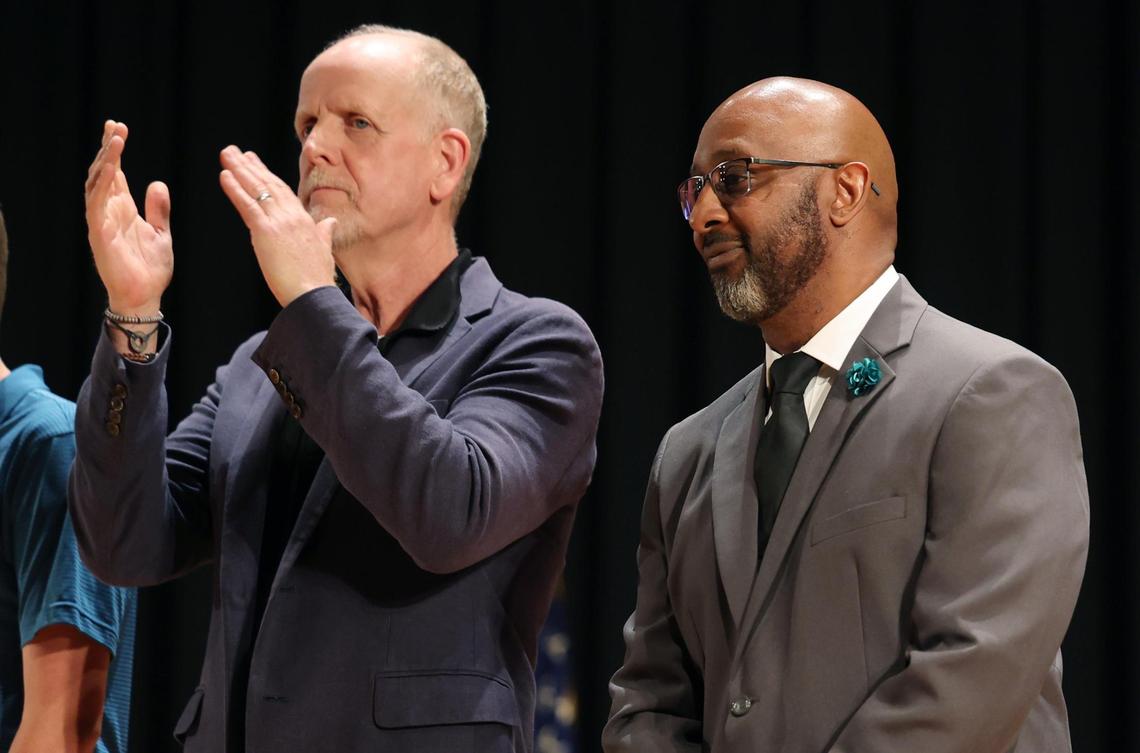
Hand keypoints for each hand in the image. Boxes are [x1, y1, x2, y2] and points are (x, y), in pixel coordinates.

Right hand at [84, 120, 172, 315]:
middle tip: (115, 126)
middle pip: (103, 173)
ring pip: (96, 184)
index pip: (114, 173)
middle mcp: (109, 211)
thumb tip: (157, 183)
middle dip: (108, 149)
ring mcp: (101, 222)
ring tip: (116, 140)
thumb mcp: (161, 233)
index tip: (119, 128)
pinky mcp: (99, 234)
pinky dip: (101, 186)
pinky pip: (95, 206)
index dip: (114, 151)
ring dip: (105, 162)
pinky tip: (109, 170)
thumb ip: (158, 209)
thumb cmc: (150, 269)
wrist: (146, 296)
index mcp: (123, 209)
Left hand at [218, 146, 336, 306]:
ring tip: (226, 155)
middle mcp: (292, 216)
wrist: (314, 295)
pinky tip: (225, 176)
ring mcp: (279, 222)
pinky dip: (235, 189)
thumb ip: (324, 233)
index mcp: (305, 220)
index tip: (254, 161)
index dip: (266, 174)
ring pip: (257, 189)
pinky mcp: (265, 232)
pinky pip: (247, 205)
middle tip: (234, 151)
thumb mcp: (324, 250)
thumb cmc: (318, 279)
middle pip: (268, 184)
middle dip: (250, 166)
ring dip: (239, 170)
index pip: (283, 191)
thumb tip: (331, 222)